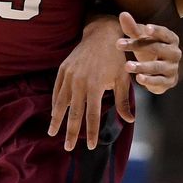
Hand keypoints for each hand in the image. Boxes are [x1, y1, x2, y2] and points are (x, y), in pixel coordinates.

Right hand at [48, 18, 134, 151]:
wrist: (102, 34)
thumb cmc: (117, 58)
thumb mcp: (123, 79)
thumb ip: (123, 101)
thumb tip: (129, 120)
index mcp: (96, 86)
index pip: (92, 116)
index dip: (92, 132)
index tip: (91, 146)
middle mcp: (80, 82)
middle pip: (74, 113)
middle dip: (71, 132)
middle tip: (68, 148)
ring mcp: (69, 76)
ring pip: (61, 103)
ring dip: (56, 119)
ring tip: (52, 132)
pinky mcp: (63, 69)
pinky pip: (57, 90)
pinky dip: (55, 103)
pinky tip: (54, 113)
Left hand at [115, 11, 181, 94]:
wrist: (161, 72)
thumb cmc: (150, 49)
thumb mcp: (142, 38)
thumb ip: (133, 28)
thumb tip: (123, 14)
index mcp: (171, 39)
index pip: (164, 33)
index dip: (156, 31)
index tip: (146, 29)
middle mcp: (175, 52)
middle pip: (156, 48)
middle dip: (138, 46)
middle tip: (118, 45)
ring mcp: (172, 68)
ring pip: (157, 66)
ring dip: (142, 66)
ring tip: (127, 66)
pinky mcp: (169, 81)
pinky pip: (159, 81)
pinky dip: (149, 80)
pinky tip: (138, 78)